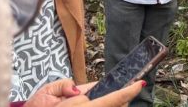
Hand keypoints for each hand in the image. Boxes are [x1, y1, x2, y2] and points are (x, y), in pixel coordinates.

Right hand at [24, 79, 143, 106]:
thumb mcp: (46, 91)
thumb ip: (65, 86)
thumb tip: (79, 90)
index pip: (112, 99)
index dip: (129, 91)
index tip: (140, 83)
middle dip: (122, 99)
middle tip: (123, 90)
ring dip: (114, 105)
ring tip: (105, 99)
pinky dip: (107, 106)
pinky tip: (98, 103)